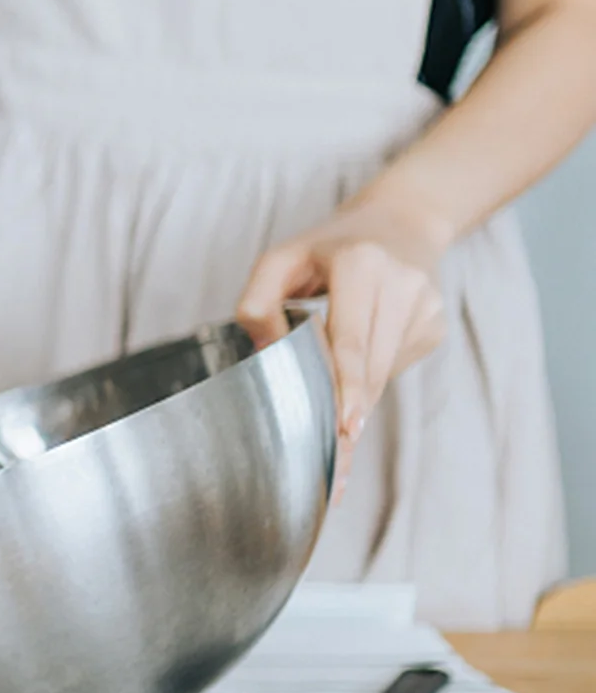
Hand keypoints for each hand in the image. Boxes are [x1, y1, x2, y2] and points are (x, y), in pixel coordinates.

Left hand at [235, 197, 447, 497]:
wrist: (401, 222)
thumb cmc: (327, 247)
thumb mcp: (280, 259)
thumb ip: (257, 301)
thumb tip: (266, 352)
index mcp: (362, 265)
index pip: (352, 339)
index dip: (348, 387)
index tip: (346, 427)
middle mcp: (403, 284)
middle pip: (369, 367)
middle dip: (347, 417)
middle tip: (332, 470)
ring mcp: (426, 307)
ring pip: (383, 375)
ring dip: (357, 409)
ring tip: (338, 451)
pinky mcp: (435, 325)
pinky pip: (393, 368)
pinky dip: (369, 385)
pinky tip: (354, 383)